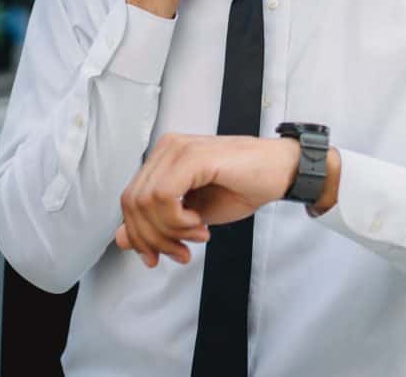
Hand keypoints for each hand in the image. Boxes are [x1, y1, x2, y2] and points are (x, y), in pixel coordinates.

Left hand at [115, 133, 299, 267]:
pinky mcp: (193, 156)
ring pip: (144, 202)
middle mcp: (167, 148)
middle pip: (132, 203)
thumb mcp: (193, 215)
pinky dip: (177, 220)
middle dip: (153, 238)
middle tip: (180, 252)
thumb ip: (158, 224)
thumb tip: (122, 239)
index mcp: (165, 159)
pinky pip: (163, 197)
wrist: (283, 172)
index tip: (156, 257)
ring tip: (197, 236)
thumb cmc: (244, 186)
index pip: (130, 201)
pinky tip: (199, 223)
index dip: (139, 235)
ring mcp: (178, 149)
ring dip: (169, 231)